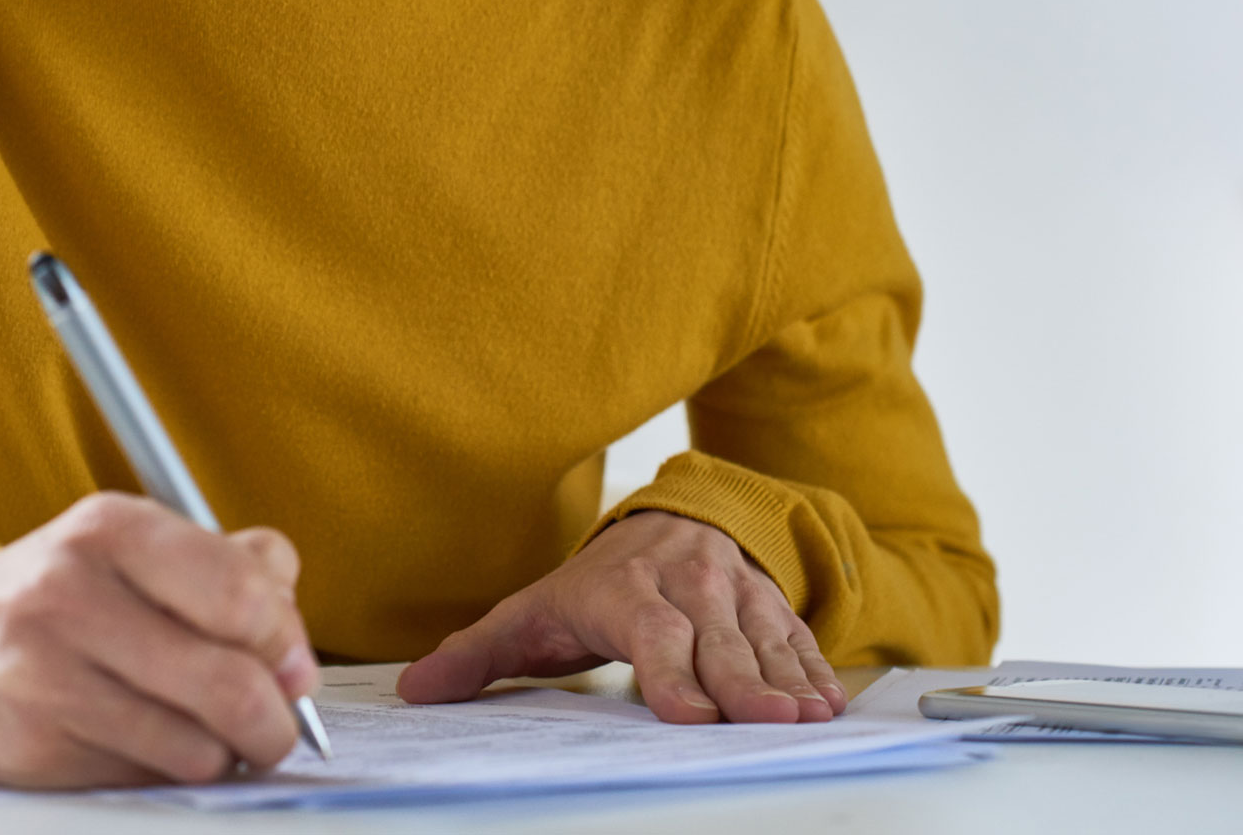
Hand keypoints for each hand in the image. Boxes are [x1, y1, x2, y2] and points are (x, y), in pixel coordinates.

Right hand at [0, 492, 319, 786]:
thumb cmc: (55, 600)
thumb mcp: (131, 549)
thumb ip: (229, 566)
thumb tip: (295, 634)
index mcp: (111, 529)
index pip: (242, 593)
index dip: (287, 642)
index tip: (292, 664)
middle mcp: (74, 594)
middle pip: (231, 682)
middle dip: (275, 720)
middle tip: (276, 724)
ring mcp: (49, 676)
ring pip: (197, 747)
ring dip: (224, 754)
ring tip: (211, 735)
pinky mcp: (36, 749)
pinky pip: (149, 782)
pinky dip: (170, 775)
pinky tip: (152, 747)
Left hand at [396, 510, 846, 723]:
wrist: (671, 519)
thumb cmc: (598, 581)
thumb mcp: (532, 610)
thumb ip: (476, 653)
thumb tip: (416, 689)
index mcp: (624, 589)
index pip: (651, 631)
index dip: (670, 673)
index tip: (689, 714)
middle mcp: (685, 583)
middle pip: (715, 639)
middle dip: (741, 684)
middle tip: (766, 723)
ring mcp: (734, 590)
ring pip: (761, 638)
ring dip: (786, 680)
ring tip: (803, 718)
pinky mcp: (770, 602)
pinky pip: (795, 635)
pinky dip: (813, 668)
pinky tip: (826, 702)